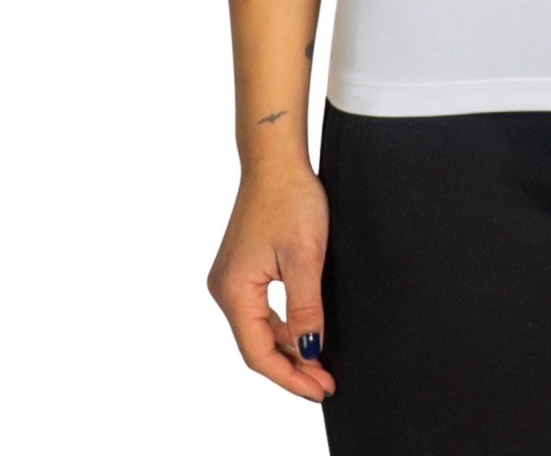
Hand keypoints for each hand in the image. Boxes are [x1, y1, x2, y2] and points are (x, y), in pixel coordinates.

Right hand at [207, 161, 335, 401]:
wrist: (276, 161)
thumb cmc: (290, 199)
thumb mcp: (306, 257)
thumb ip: (306, 308)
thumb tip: (310, 351)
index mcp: (234, 290)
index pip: (259, 353)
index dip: (290, 377)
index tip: (320, 389)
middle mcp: (224, 289)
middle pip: (257, 346)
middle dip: (292, 368)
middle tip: (326, 382)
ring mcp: (231, 279)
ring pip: (259, 329)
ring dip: (289, 348)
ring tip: (320, 365)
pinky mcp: (241, 269)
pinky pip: (261, 310)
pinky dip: (283, 326)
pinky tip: (306, 333)